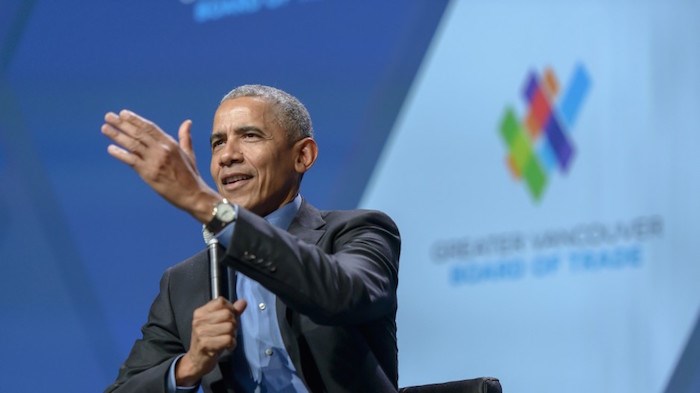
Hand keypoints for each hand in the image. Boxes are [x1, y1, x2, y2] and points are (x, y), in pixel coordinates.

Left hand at [101, 109, 220, 222]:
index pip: (149, 127)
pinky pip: (131, 160)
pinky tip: (110, 149)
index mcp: (171, 144)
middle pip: (138, 133)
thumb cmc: (190, 175)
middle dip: (122, 124)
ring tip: (105, 128)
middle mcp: (162, 150)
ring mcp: (155, 161)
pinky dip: (120, 154)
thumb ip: (185, 137)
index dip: (135, 119)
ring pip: (132, 144)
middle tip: (108, 116)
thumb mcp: (189, 154)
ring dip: (117, 135)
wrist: (193, 195)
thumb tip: (187, 122)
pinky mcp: (149, 173)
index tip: (123, 113)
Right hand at [176, 297, 247, 385]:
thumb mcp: (219, 323)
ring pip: (229, 326)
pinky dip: (232, 344)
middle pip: (227, 314)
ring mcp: (201, 332)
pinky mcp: (205, 344)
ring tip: (227, 340)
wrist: (196, 361)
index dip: (230, 309)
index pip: (220, 301)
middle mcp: (199, 320)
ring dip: (233, 335)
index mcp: (200, 312)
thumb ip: (231, 312)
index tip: (229, 318)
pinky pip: (228, 339)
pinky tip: (227, 346)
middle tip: (228, 332)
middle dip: (233, 323)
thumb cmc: (210, 340)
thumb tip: (243, 302)